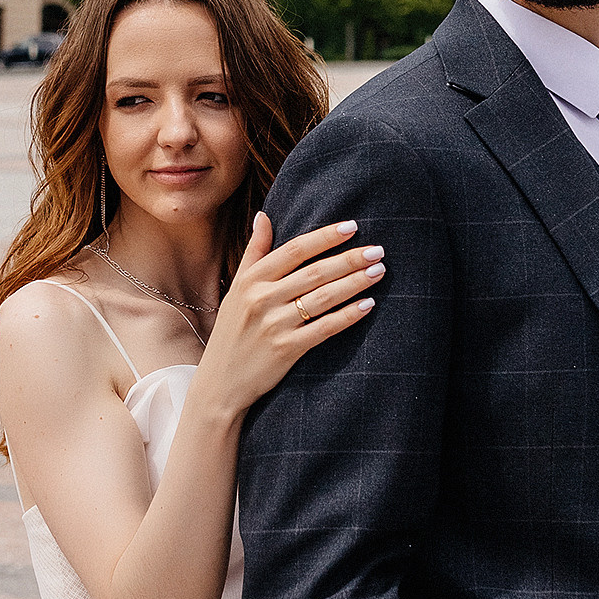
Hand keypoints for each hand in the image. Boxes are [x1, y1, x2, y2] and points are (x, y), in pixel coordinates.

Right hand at [192, 214, 384, 420]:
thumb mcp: (236, 288)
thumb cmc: (232, 331)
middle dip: (349, 259)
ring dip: (354, 283)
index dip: (325, 236)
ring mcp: (274, 325)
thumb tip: (264, 215)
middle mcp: (261, 299)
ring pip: (323, 298)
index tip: (352, 226)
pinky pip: (324, 328)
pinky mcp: (286, 350)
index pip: (294, 250)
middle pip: (314, 272)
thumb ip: (254, 252)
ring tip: (378, 271)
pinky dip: (348, 316)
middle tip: (378, 250)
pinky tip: (368, 305)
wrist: (219, 383)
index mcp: (251, 280)